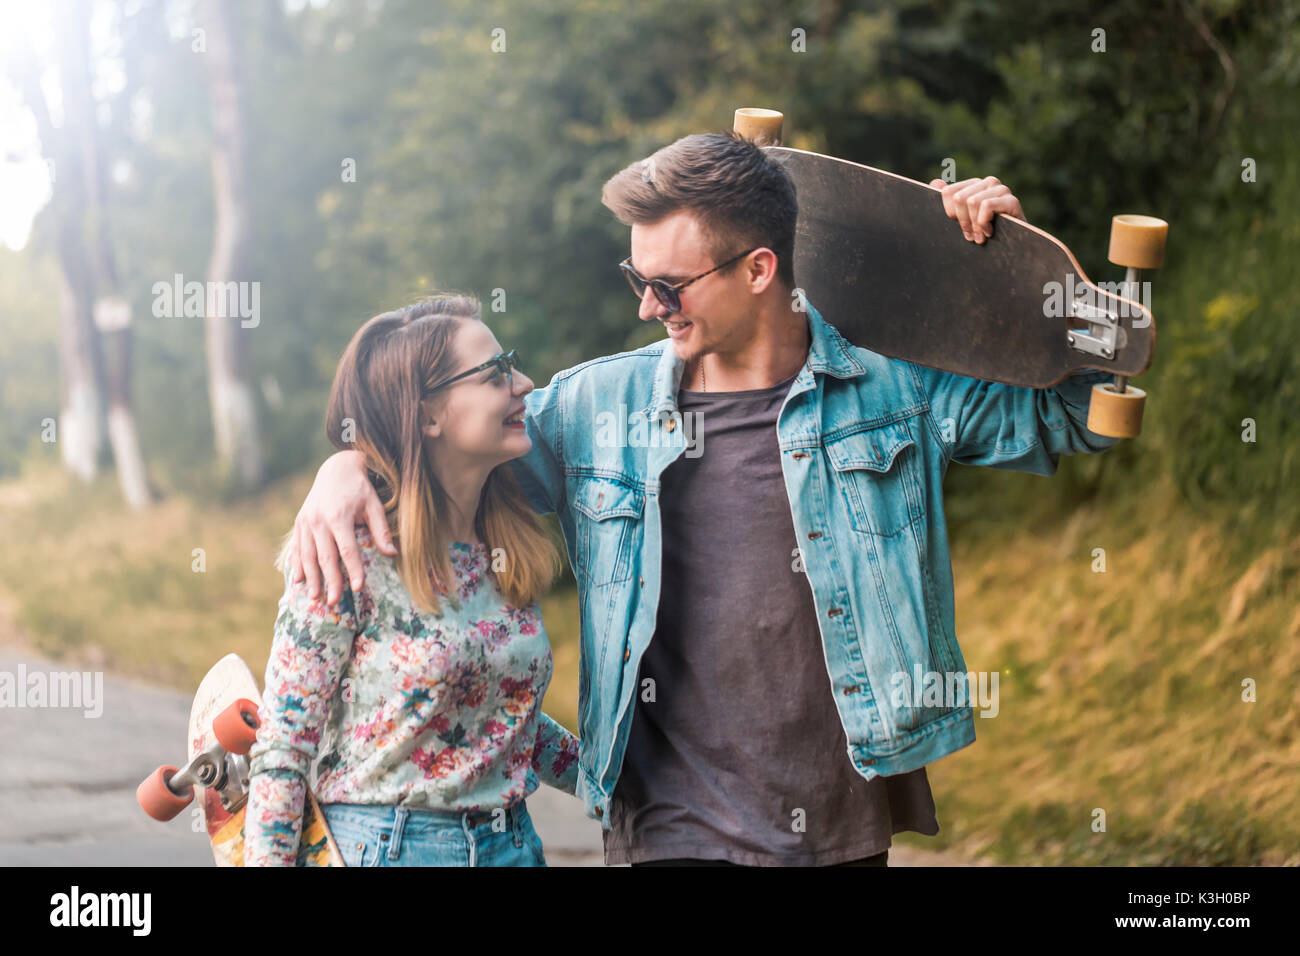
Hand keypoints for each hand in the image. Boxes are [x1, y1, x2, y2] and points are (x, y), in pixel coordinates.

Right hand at [290, 450, 396, 605]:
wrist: (336, 469)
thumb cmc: (359, 488)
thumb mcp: (373, 504)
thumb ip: (381, 530)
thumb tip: (392, 553)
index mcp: (338, 516)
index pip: (347, 550)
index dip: (352, 570)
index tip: (358, 588)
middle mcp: (318, 521)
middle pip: (324, 557)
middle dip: (329, 581)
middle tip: (334, 602)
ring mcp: (306, 522)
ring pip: (307, 555)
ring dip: (310, 578)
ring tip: (315, 597)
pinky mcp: (299, 522)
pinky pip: (297, 548)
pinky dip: (297, 565)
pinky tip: (298, 581)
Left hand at [927, 176, 1024, 243]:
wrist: (1012, 247)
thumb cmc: (985, 232)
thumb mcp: (963, 218)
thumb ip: (949, 201)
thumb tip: (935, 182)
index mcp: (974, 184)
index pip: (948, 192)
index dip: (950, 213)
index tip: (960, 225)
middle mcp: (988, 182)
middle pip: (959, 198)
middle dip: (962, 221)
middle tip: (971, 235)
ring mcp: (1001, 189)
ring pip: (972, 201)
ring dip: (974, 225)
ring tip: (981, 236)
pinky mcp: (1012, 200)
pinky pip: (987, 206)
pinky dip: (984, 223)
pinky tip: (990, 232)